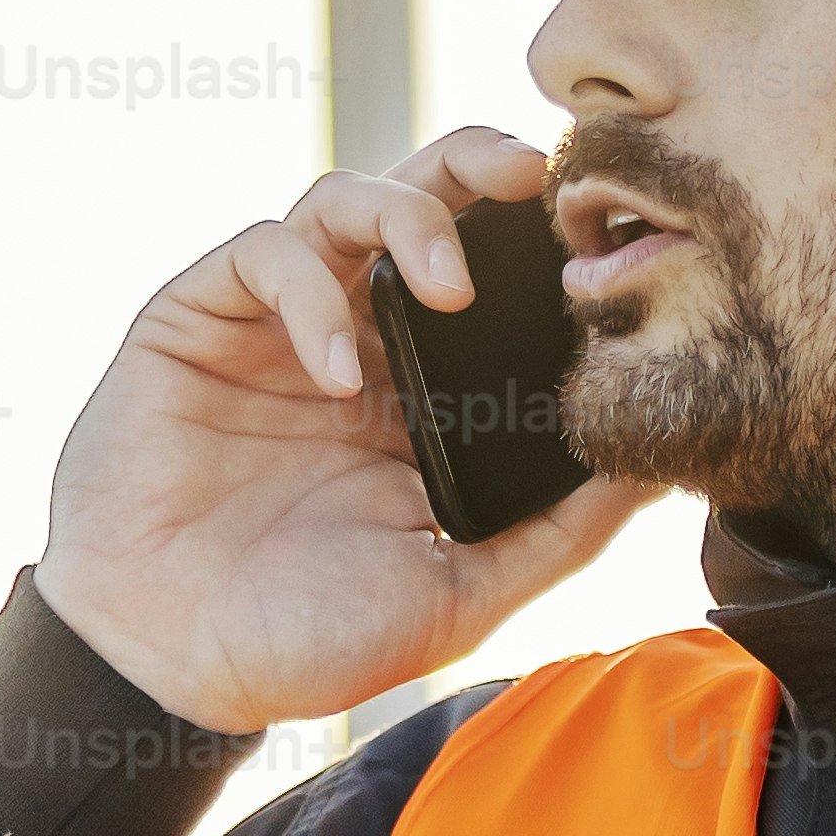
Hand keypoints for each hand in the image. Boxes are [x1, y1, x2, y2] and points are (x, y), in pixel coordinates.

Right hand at [33, 131, 658, 731]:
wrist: (176, 670)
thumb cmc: (311, 638)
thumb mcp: (463, 588)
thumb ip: (560, 531)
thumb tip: (660, 473)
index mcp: (422, 390)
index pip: (493, 276)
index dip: (541, 241)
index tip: (606, 242)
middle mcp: (354, 338)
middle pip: (424, 198)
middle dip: (481, 165)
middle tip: (537, 178)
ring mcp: (273, 324)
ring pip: (342, 199)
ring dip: (406, 217)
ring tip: (445, 286)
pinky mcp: (194, 321)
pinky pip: (258, 255)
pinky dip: (305, 292)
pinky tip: (334, 370)